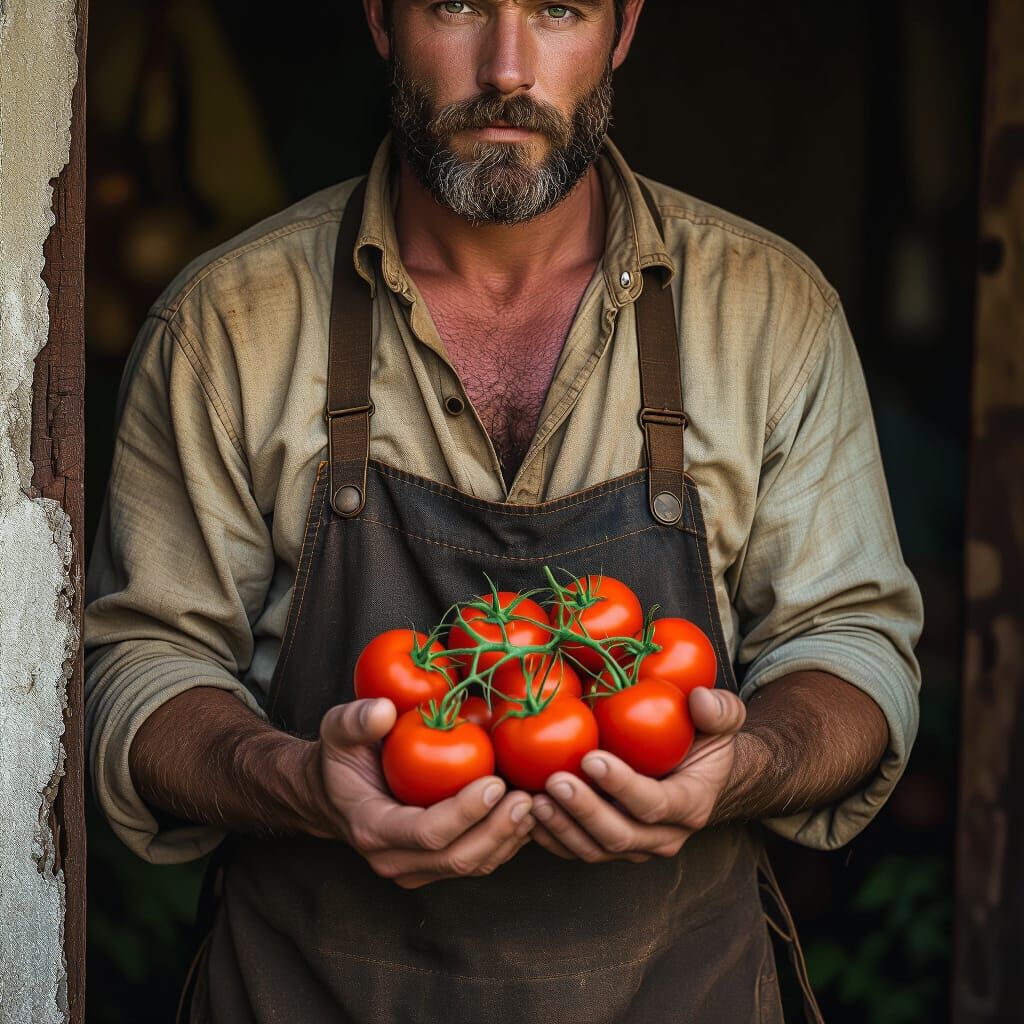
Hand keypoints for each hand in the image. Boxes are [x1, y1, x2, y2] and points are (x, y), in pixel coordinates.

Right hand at [312, 698, 534, 888]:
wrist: (333, 792)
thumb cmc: (341, 756)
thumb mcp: (337, 729)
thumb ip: (356, 719)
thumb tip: (385, 711)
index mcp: (371, 827)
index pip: (427, 833)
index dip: (465, 813)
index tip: (496, 783)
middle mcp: (393, 859)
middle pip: (457, 858)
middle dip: (498, 830)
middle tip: (527, 796)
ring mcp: (415, 868)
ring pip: (471, 866)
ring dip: (508, 840)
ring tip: (535, 805)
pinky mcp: (434, 865)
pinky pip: (476, 862)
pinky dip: (506, 843)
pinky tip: (527, 815)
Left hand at [530, 687, 745, 862]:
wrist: (694, 771)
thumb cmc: (701, 738)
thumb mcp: (721, 720)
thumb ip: (720, 709)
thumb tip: (699, 699)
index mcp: (690, 805)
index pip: (655, 804)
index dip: (622, 786)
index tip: (591, 758)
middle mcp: (663, 836)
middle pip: (619, 834)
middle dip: (584, 810)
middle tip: (554, 780)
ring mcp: (634, 846)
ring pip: (594, 849)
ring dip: (562, 827)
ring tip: (534, 799)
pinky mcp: (608, 846)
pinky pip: (576, 851)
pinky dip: (550, 837)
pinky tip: (526, 814)